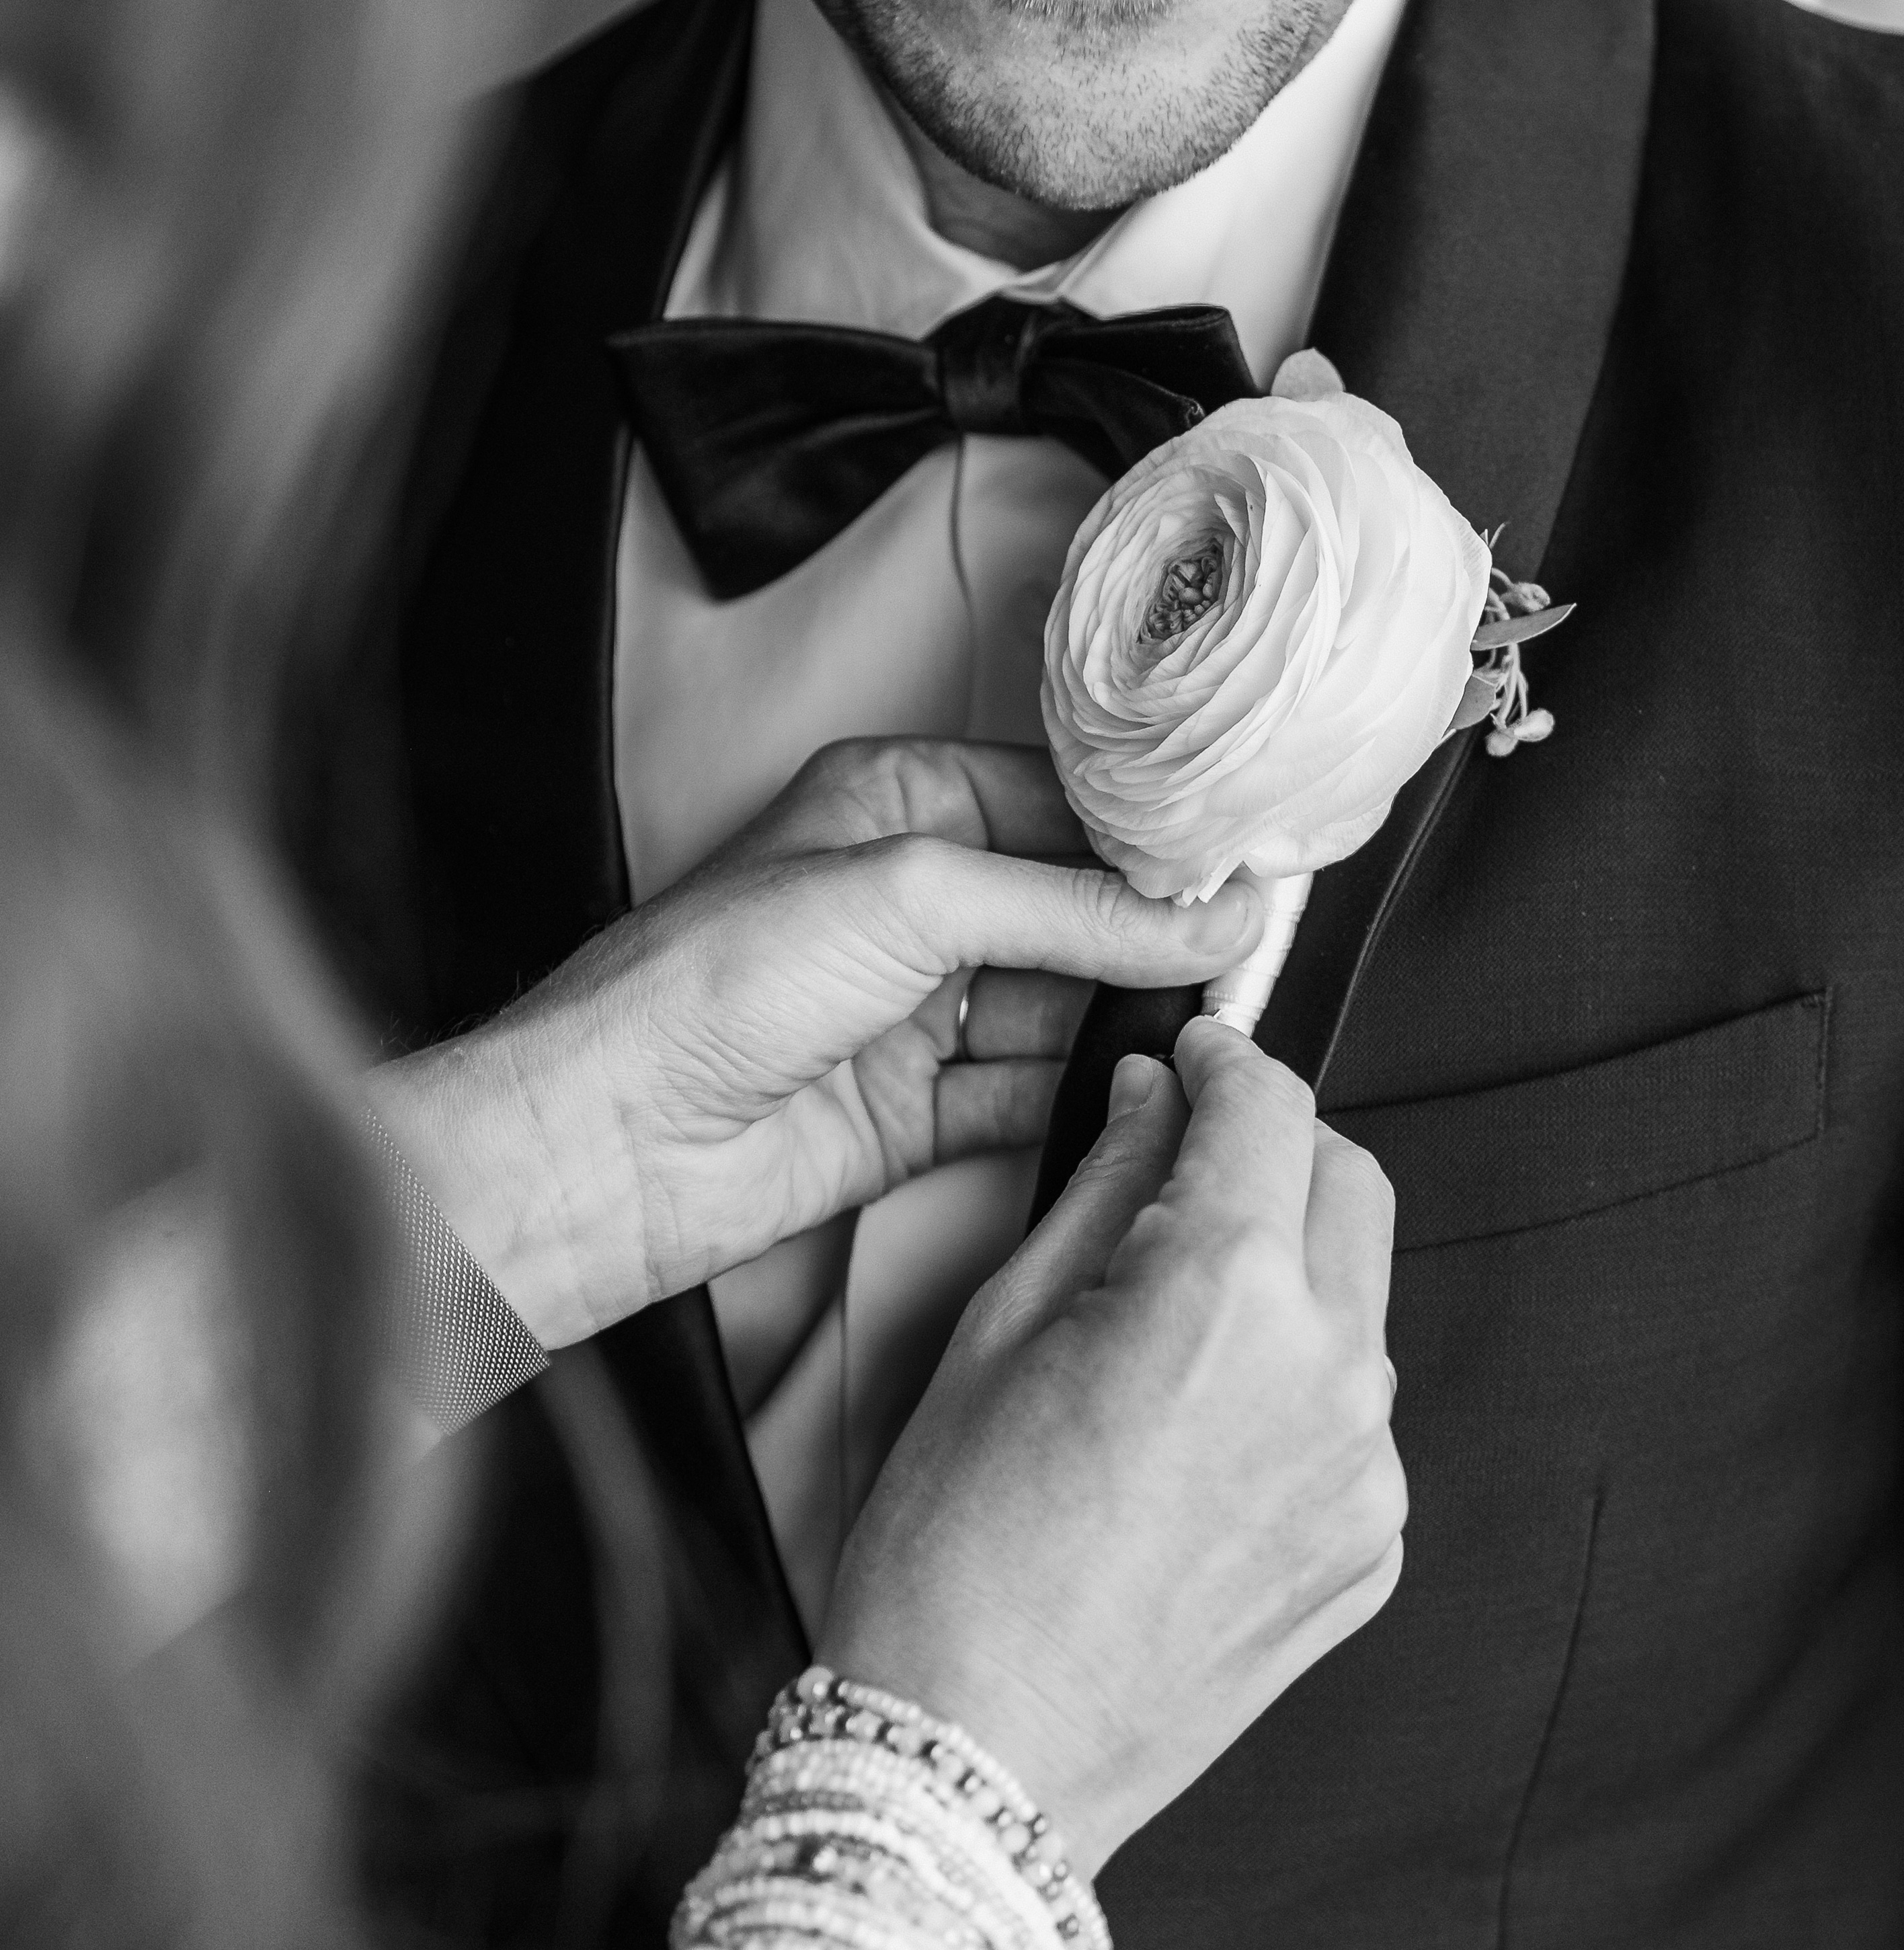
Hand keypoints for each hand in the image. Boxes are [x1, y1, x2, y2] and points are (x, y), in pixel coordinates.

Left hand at [372, 739, 1261, 1350]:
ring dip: (1128, 1017)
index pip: (1062, 805)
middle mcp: (910, 902)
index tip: (1243, 865)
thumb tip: (1200, 915)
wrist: (610, 1144)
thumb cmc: (701, 987)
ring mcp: (916, 1011)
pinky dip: (1085, 1094)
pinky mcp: (918, 1112)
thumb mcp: (914, 897)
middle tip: (1246, 949)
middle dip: (1151, 933)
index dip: (1151, 838)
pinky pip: (1032, 1095)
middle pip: (1073, 909)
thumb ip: (1073, 907)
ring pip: (1064, 1005)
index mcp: (899, 806)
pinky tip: (1142, 1088)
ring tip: (1210, 1021)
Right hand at [822, 1018, 1405, 1878]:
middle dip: (1278, 1152)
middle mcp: (1331, 1376)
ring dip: (1285, 1278)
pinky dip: (1290, 1395)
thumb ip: (1105, 1192)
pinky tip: (1190, 1440)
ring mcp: (1365, 1475)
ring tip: (1166, 1328)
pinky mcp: (1369, 1552)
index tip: (1195, 1057)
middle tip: (1189, 1167)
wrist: (974, 1760)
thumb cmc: (954, 1558)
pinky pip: (1349, 1424)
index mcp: (1231, 1296)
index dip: (1227, 1060)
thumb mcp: (1000, 1330)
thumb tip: (1155, 1100)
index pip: (1272, 1108)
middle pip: (1350, 1187)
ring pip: (1355, 1308)